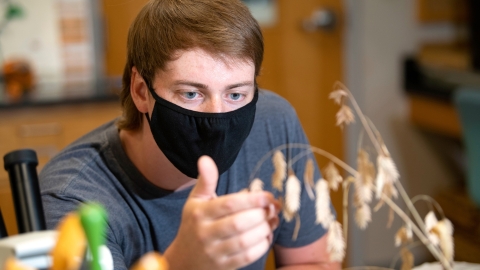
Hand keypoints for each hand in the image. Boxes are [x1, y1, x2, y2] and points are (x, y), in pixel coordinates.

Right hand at [164, 156, 279, 269]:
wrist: (183, 259)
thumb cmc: (194, 224)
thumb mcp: (196, 201)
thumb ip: (206, 181)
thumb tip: (205, 159)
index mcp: (200, 213)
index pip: (230, 203)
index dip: (253, 199)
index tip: (269, 196)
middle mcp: (205, 233)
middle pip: (239, 223)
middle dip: (261, 215)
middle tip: (273, 209)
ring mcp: (214, 252)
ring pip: (245, 241)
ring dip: (264, 230)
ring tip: (272, 221)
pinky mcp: (223, 266)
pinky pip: (247, 257)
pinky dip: (261, 246)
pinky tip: (266, 236)